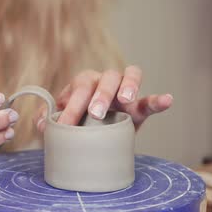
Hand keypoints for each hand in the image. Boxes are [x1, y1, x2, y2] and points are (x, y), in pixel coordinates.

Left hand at [36, 66, 172, 130]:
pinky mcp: (139, 107)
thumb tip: (43, 124)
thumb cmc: (75, 121)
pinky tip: (167, 100)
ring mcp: (124, 91)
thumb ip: (48, 119)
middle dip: (101, 95)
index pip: (79, 89)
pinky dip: (159, 100)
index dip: (71, 107)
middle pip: (106, 79)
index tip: (65, 125)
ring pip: (130, 77)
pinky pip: (150, 100)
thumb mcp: (60, 120)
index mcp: (84, 83)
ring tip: (126, 101)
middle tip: (96, 113)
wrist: (93, 133)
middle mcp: (105, 82)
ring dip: (129, 87)